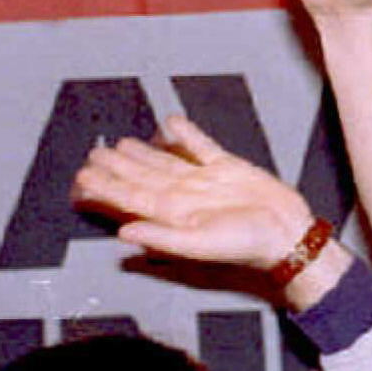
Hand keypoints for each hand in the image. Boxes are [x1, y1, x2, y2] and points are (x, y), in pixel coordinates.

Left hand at [72, 116, 314, 270]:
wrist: (289, 234)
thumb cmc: (250, 245)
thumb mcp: (202, 245)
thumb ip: (162, 238)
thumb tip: (123, 233)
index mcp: (174, 215)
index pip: (130, 199)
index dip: (104, 189)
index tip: (82, 180)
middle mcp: (185, 197)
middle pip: (142, 178)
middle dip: (115, 168)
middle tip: (92, 156)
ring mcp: (205, 181)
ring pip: (165, 162)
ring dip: (141, 153)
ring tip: (119, 145)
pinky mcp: (228, 168)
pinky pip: (201, 147)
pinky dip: (186, 135)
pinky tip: (170, 125)